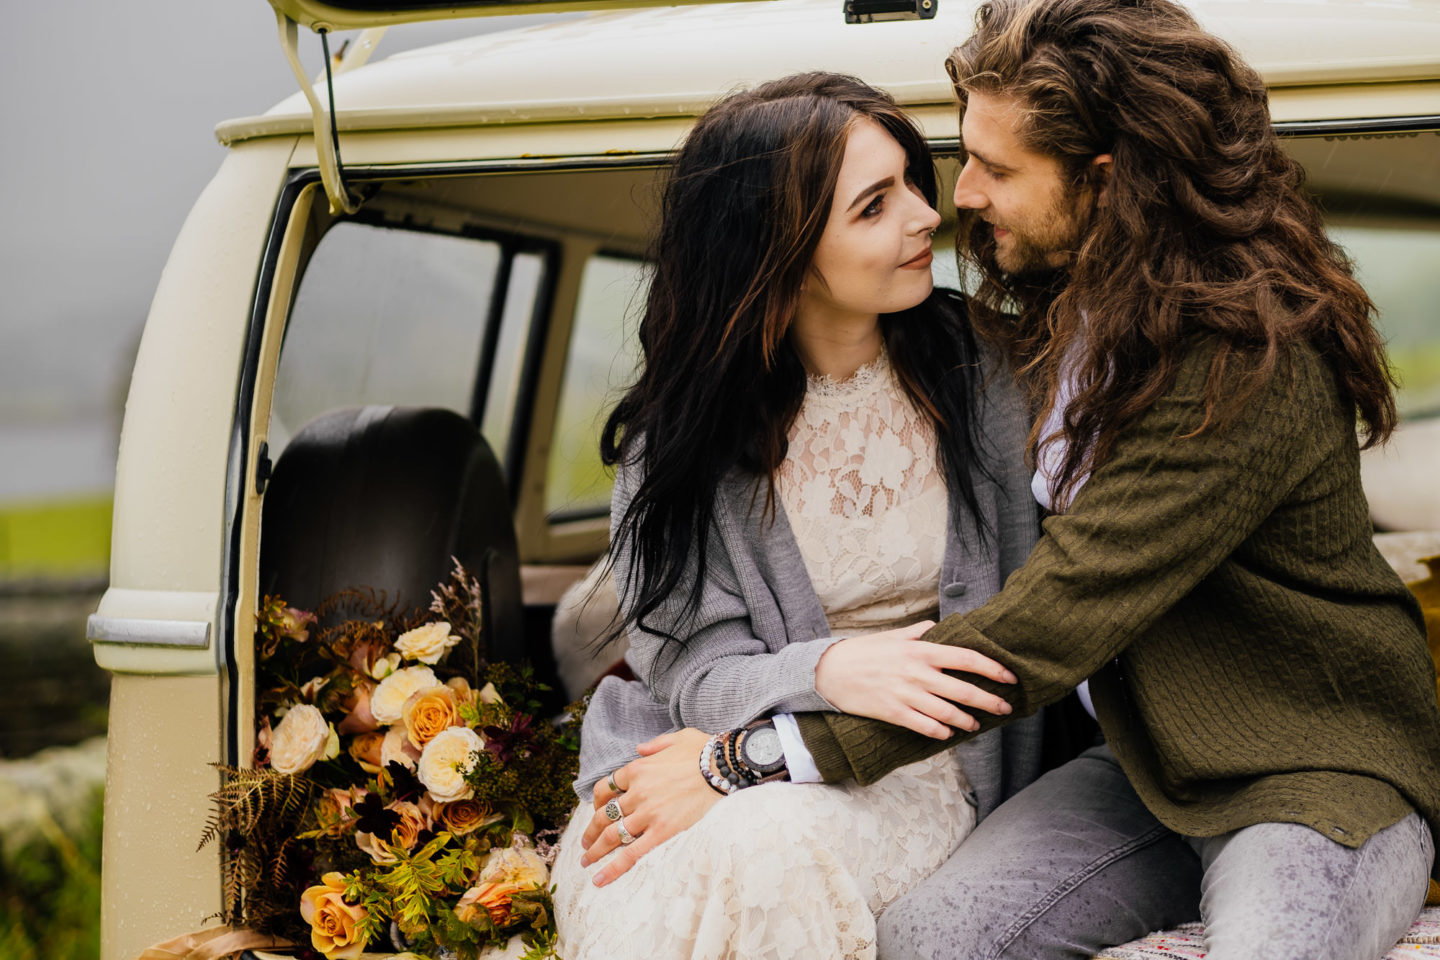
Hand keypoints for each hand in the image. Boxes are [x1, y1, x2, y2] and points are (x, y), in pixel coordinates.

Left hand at [579, 728, 719, 885]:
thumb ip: (654, 745)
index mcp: (637, 769)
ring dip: (596, 850)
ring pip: (612, 835)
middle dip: (591, 831)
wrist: (725, 766)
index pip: (606, 788)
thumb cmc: (704, 751)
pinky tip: (599, 879)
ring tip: (587, 861)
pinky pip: (632, 854)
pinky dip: (612, 868)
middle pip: (604, 815)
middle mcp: (637, 792)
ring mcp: (648, 813)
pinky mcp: (662, 832)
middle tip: (585, 843)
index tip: (597, 810)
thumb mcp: (676, 738)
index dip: (598, 802)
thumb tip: (640, 748)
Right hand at [814, 620, 1015, 737]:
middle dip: (989, 700)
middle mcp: (917, 673)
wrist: (828, 672)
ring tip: (976, 724)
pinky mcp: (894, 713)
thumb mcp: (891, 636)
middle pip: (963, 689)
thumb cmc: (861, 652)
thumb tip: (938, 627)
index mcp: (919, 650)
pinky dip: (941, 731)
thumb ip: (918, 632)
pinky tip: (948, 733)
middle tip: (1005, 707)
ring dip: (966, 720)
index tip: (1009, 676)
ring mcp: (906, 694)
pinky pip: (925, 726)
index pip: (965, 657)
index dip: (991, 667)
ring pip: (947, 712)